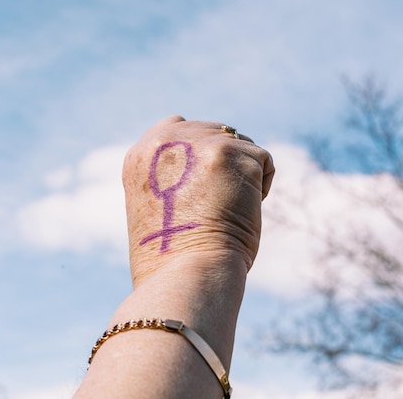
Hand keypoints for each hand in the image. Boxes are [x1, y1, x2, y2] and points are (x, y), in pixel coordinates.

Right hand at [123, 115, 274, 285]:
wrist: (186, 275)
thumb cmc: (171, 258)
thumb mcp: (156, 206)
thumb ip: (171, 175)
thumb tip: (209, 167)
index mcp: (140, 155)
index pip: (176, 127)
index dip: (197, 151)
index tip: (203, 181)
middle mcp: (165, 141)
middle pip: (213, 131)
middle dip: (224, 163)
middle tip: (217, 204)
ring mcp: (198, 143)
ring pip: (241, 145)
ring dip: (243, 176)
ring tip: (226, 211)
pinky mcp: (232, 153)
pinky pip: (262, 161)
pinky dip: (261, 188)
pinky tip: (242, 212)